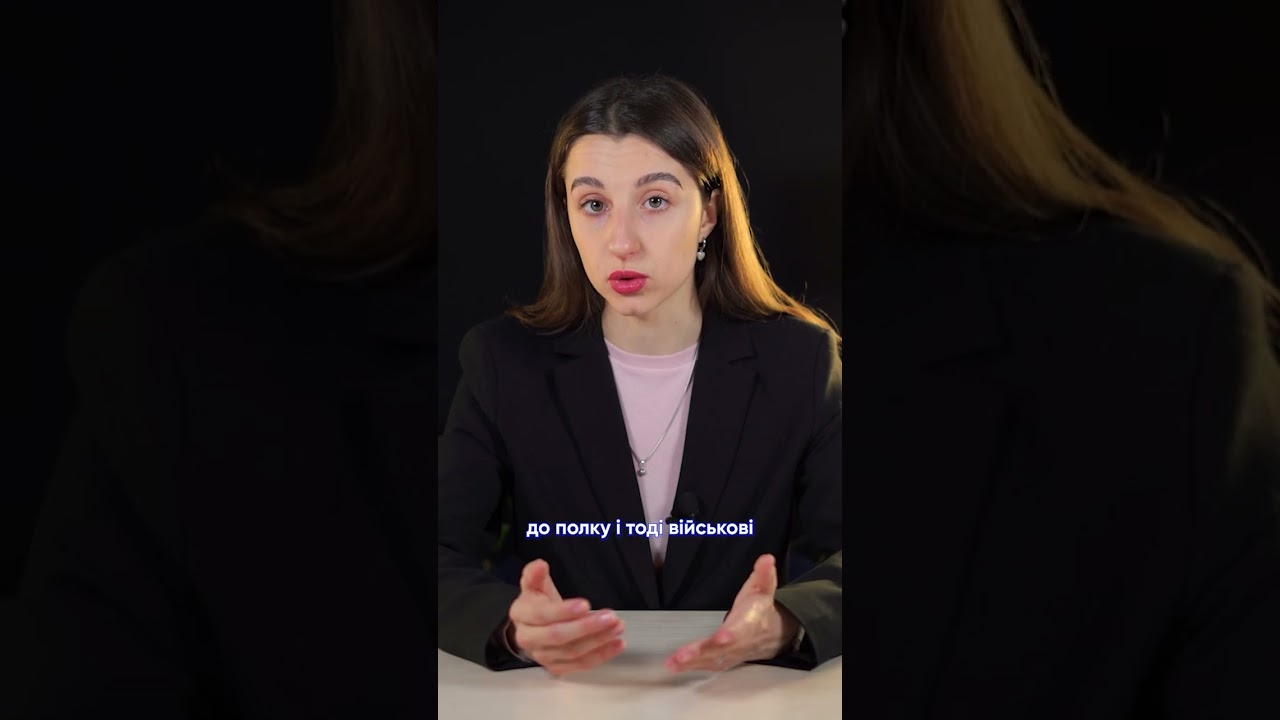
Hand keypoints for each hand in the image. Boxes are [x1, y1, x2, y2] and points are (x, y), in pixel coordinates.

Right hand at [507, 559, 626, 675]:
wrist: (532, 626)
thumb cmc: (537, 602)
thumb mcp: (534, 583)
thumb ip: (535, 573)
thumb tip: (539, 565)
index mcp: (521, 615)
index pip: (542, 615)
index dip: (564, 611)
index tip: (586, 604)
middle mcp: (528, 639)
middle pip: (558, 636)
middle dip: (586, 627)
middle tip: (610, 617)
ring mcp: (542, 656)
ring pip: (572, 652)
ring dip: (598, 641)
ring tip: (617, 628)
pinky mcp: (556, 667)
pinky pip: (579, 665)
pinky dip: (600, 656)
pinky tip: (616, 645)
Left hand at [665, 554, 798, 672]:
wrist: (772, 634)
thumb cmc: (759, 609)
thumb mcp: (763, 588)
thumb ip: (764, 574)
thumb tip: (767, 559)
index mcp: (750, 623)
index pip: (740, 630)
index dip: (731, 634)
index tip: (721, 637)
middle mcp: (740, 642)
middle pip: (720, 649)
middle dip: (701, 652)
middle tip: (682, 655)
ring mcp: (731, 654)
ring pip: (711, 660)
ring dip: (692, 662)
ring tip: (672, 663)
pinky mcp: (723, 660)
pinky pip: (707, 665)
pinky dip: (692, 667)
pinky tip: (675, 666)